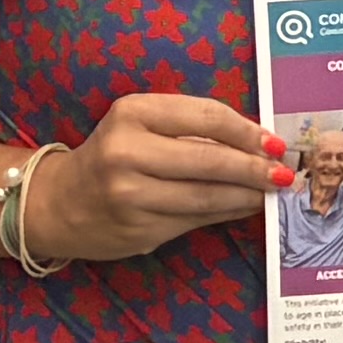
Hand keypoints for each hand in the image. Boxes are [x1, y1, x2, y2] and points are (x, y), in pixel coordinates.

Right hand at [27, 92, 290, 261]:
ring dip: (247, 194)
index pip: (206, 117)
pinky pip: (196, 219)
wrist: (59, 203)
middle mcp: (126, 152)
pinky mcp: (138, 229)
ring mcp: (130, 195)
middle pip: (211, 160)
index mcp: (131, 114)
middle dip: (255, 167)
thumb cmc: (113, 155)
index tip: (273, 141)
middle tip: (283, 172)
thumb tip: (258, 142)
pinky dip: (226, 212)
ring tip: (269, 191)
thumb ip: (190, 127)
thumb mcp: (140, 124)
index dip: (248, 131)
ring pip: (207, 195)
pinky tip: (243, 206)